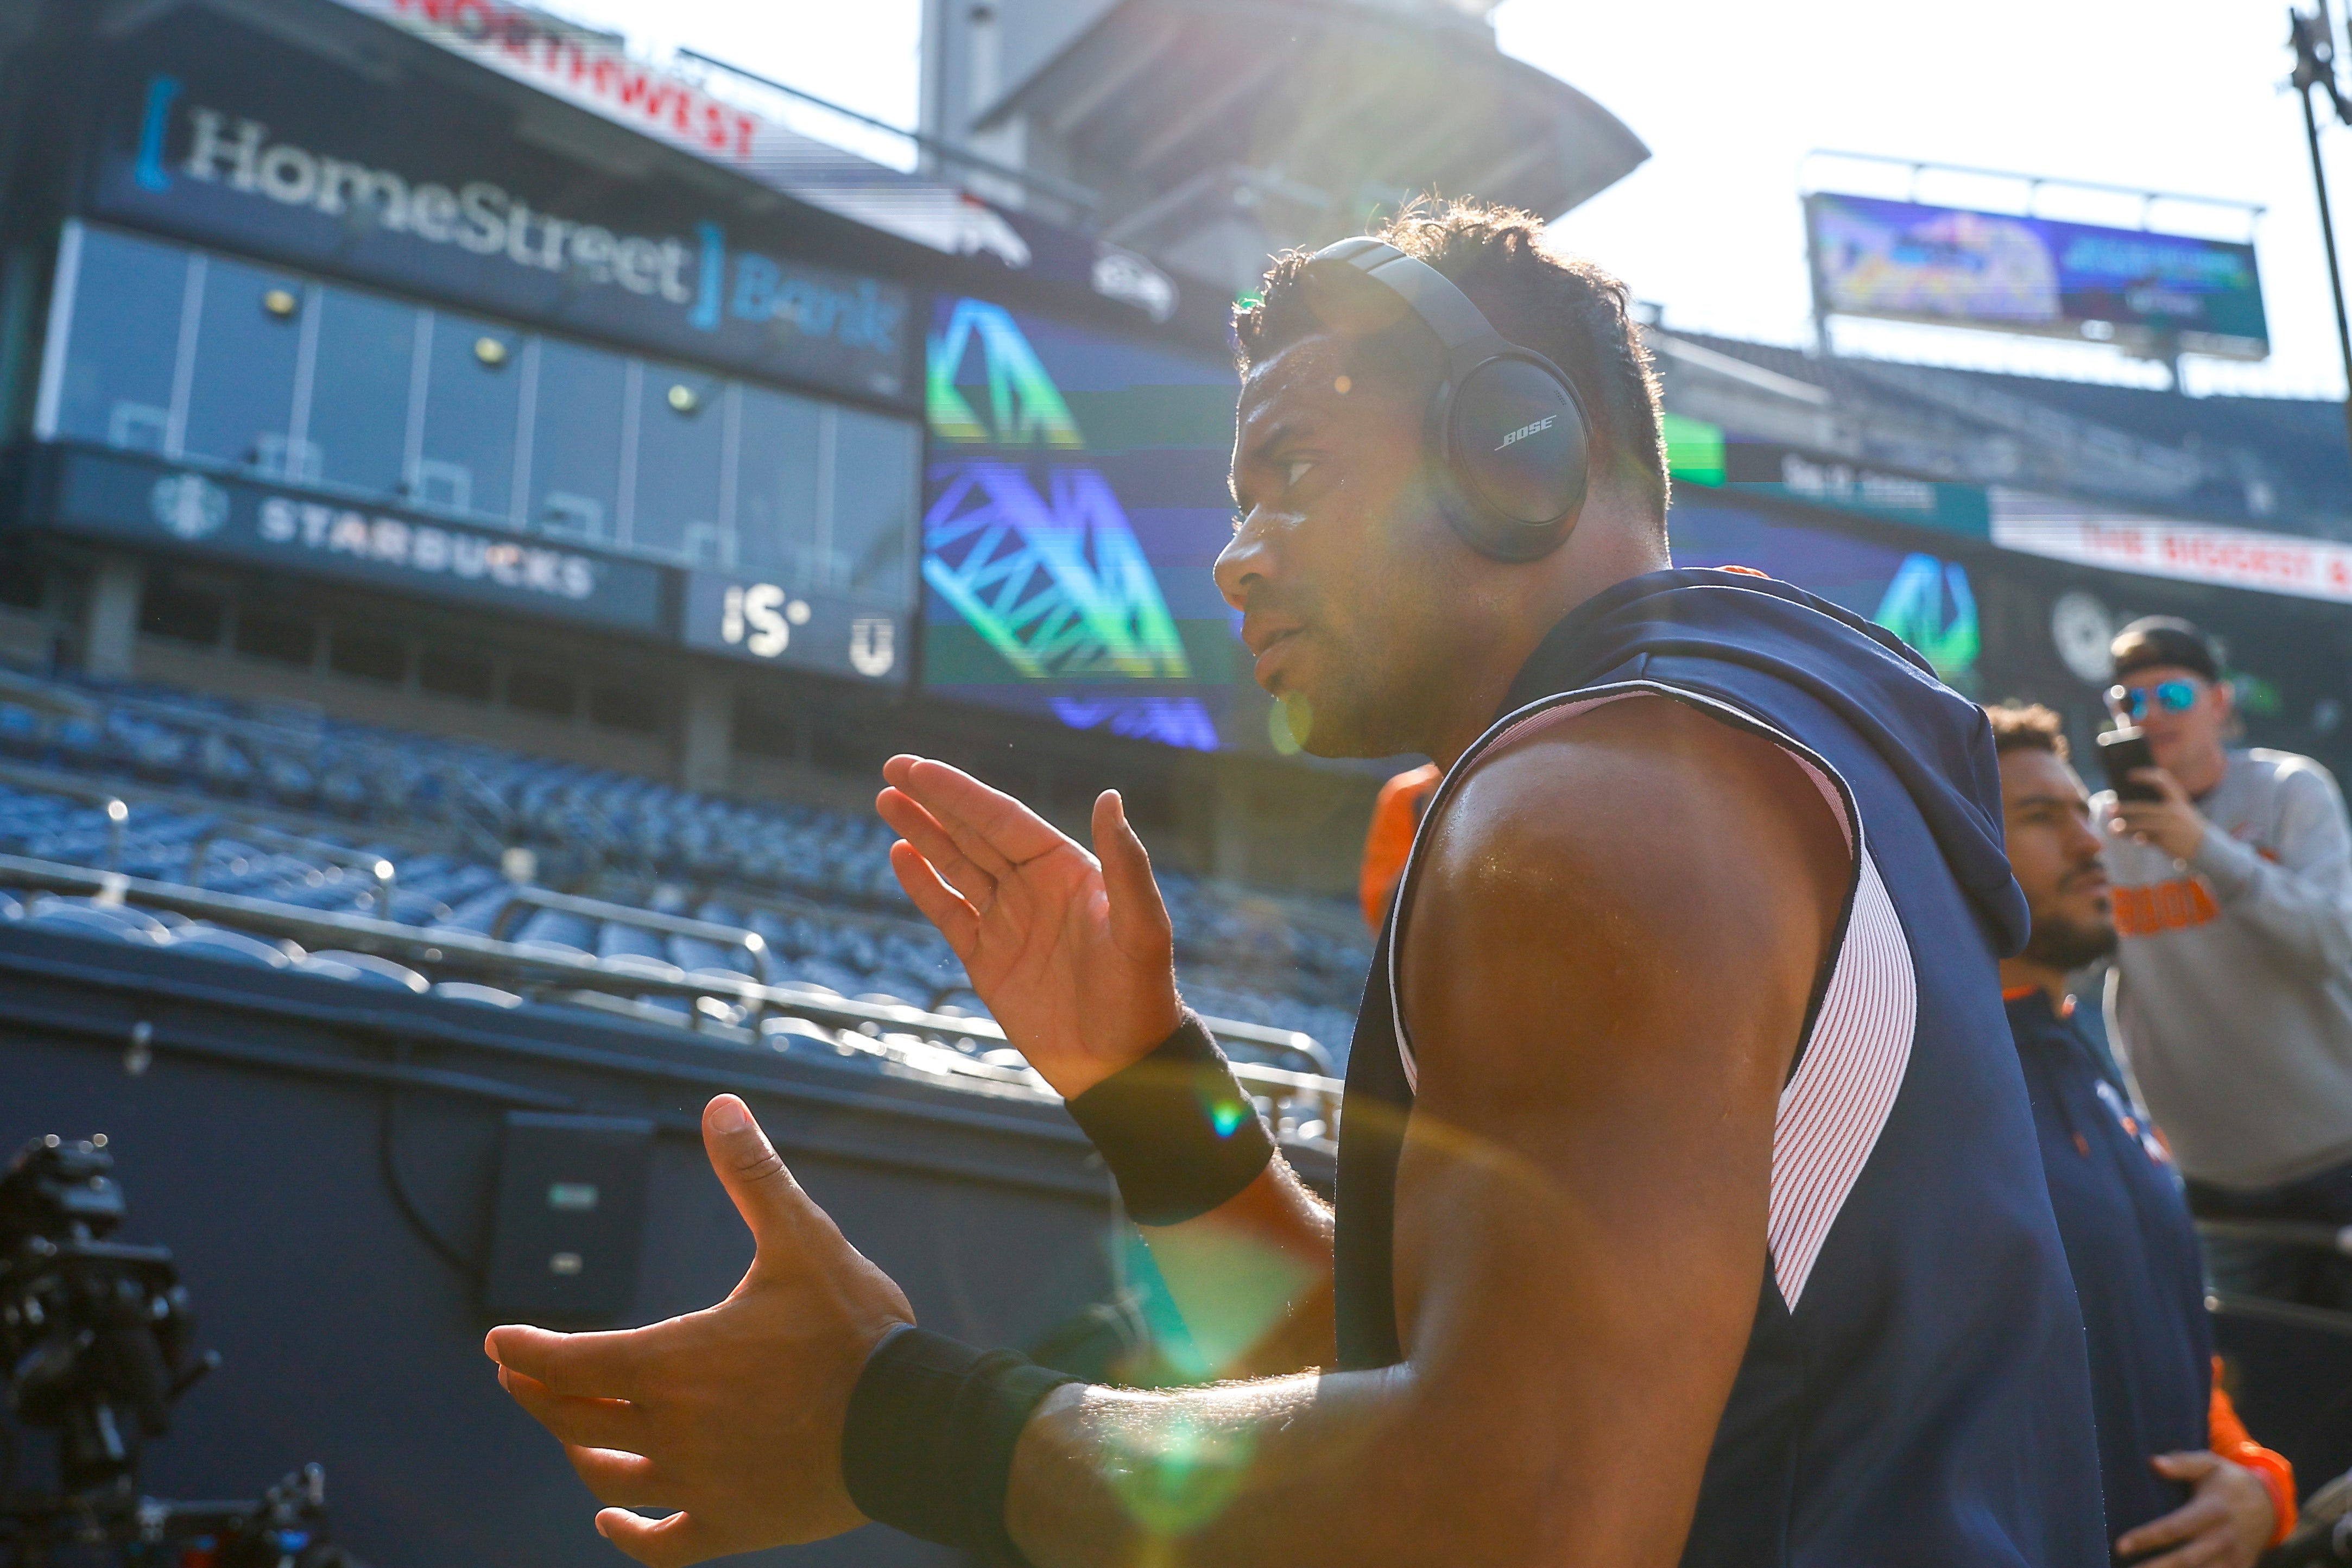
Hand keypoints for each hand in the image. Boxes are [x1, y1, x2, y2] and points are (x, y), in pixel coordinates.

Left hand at [486, 1095, 911, 1567]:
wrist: (911, 1422)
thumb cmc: (855, 1329)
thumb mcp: (804, 1238)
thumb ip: (754, 1174)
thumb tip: (721, 1106)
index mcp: (675, 1360)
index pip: (570, 1360)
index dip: (526, 1351)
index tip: (499, 1343)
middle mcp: (672, 1427)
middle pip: (575, 1416)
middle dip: (540, 1392)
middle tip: (519, 1375)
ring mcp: (699, 1482)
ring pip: (609, 1474)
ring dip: (579, 1450)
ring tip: (570, 1430)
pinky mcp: (732, 1523)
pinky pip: (660, 1540)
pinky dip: (628, 1530)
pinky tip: (613, 1516)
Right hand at [877, 755, 1180, 1096]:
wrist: (1121, 1066)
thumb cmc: (1139, 994)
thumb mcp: (1141, 927)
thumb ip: (1125, 863)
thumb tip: (1110, 797)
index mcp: (1067, 869)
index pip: (1003, 819)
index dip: (960, 793)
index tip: (919, 768)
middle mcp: (1034, 887)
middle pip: (973, 833)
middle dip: (934, 801)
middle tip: (893, 767)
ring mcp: (1008, 922)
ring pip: (955, 866)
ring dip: (922, 833)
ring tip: (886, 800)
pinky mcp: (987, 960)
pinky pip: (948, 913)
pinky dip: (923, 885)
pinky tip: (899, 855)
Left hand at [2111, 767, 2208, 862]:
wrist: (2208, 849)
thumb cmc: (2187, 829)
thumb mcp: (2179, 814)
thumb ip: (2160, 809)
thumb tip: (2128, 807)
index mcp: (2179, 799)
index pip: (2163, 781)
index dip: (2146, 775)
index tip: (2129, 774)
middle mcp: (2175, 810)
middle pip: (2143, 807)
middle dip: (2125, 808)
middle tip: (2109, 808)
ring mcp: (2171, 825)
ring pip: (2141, 824)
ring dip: (2125, 826)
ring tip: (2112, 829)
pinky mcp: (2167, 840)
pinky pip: (2146, 837)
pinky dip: (2133, 837)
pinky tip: (2123, 836)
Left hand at [2112, 1450, 2276, 1567]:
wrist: (2270, 1505)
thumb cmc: (2228, 1482)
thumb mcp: (2209, 1464)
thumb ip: (2182, 1463)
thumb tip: (2154, 1463)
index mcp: (2212, 1512)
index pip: (2175, 1528)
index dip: (2147, 1538)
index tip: (2121, 1546)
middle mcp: (2223, 1539)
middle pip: (2185, 1560)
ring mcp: (2233, 1559)